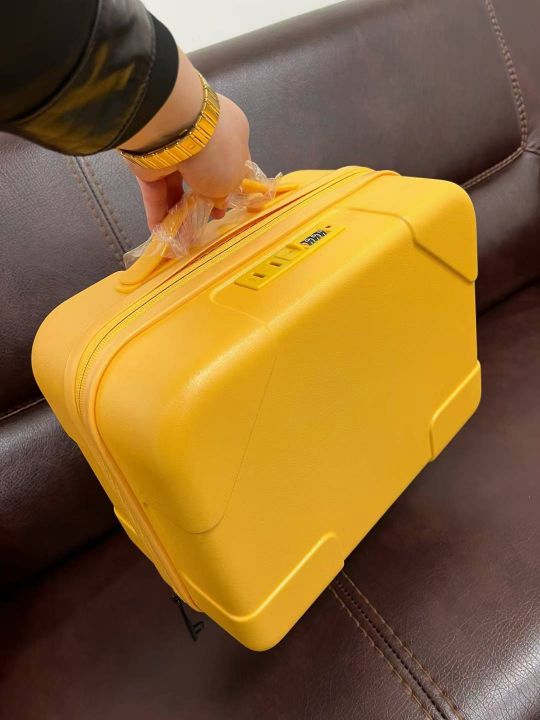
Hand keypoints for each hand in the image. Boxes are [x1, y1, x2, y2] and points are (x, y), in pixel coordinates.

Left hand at [128, 94, 249, 228]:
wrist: (173, 128)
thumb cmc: (215, 149)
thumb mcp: (234, 177)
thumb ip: (227, 192)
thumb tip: (218, 201)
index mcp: (229, 132)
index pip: (231, 162)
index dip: (230, 187)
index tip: (228, 206)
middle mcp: (200, 138)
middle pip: (202, 177)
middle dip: (203, 203)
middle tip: (207, 221)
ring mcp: (172, 149)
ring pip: (177, 187)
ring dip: (179, 214)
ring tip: (183, 238)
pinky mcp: (149, 161)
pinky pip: (156, 191)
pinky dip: (158, 212)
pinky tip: (162, 234)